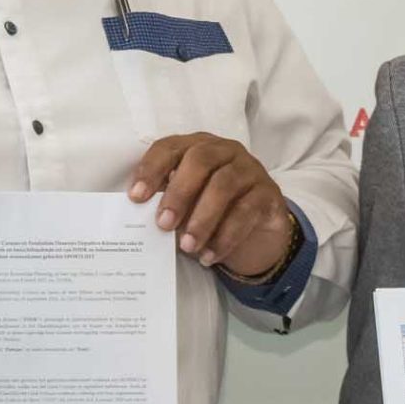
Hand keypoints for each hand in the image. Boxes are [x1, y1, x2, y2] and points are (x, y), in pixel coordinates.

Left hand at [127, 133, 294, 276]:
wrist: (256, 232)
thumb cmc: (211, 212)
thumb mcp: (187, 205)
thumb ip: (169, 204)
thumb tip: (146, 219)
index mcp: (197, 147)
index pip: (170, 147)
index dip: (151, 168)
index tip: (136, 197)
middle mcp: (225, 151)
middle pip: (200, 160)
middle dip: (179, 193)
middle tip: (163, 225)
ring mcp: (250, 169)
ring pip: (224, 185)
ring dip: (202, 219)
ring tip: (187, 247)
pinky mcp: (269, 193)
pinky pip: (246, 211)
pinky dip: (225, 236)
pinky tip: (209, 256)